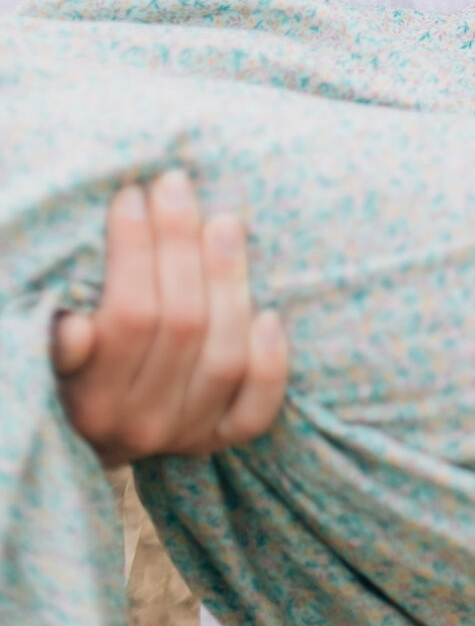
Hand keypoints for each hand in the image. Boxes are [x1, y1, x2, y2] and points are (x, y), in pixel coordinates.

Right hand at [52, 172, 288, 462]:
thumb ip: (61, 341)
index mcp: (90, 401)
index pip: (128, 316)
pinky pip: (255, 408)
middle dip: (180, 242)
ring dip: (229, 280)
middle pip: (182, 324)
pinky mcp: (221, 438)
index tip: (132, 195)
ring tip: (224, 222)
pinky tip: (270, 316)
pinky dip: (269, 363)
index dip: (134, 249)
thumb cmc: (80, 366)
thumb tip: (79, 329)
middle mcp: (139, 425)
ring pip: (224, 355)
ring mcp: (185, 434)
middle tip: (176, 187)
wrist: (105, 428)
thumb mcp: (54, 354)